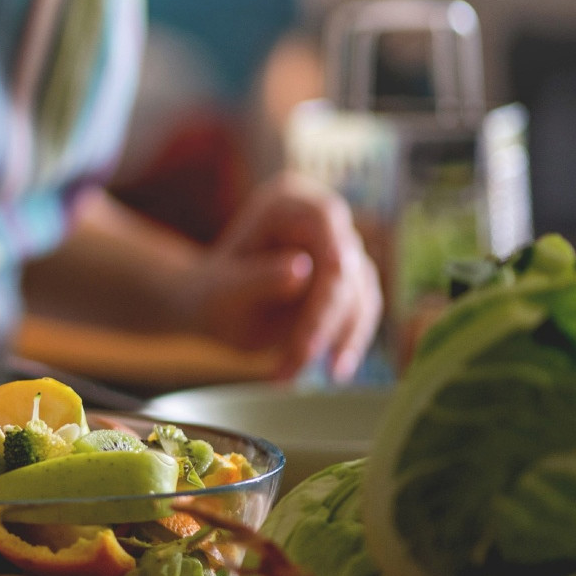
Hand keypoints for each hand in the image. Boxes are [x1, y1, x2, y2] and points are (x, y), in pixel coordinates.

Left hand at [191, 174, 381, 381]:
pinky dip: (346, 344)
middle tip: (298, 357)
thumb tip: (302, 269)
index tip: (336, 273)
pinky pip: (361, 314)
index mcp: (285, 203)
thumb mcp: (224, 291)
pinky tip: (331, 372)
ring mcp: (339, 251)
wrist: (216, 313)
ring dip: (337, 339)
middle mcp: (320, 221)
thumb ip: (260, 278)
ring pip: (361, 293)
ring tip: (294, 372)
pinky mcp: (350, 285)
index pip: (323, 216)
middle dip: (324, 316)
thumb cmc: (213, 296)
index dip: (335, 245)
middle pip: (345, 264)